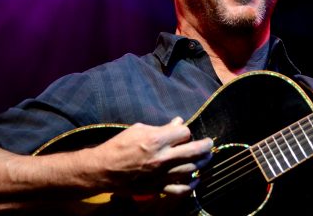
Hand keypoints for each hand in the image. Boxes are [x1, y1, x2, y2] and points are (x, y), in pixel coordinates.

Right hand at [88, 117, 212, 197]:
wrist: (103, 170)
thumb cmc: (119, 146)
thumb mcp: (138, 129)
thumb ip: (161, 127)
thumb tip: (178, 122)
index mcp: (156, 140)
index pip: (184, 132)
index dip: (185, 131)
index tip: (182, 132)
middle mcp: (162, 157)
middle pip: (194, 151)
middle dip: (205, 146)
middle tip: (209, 144)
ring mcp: (162, 174)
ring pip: (191, 169)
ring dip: (202, 163)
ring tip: (205, 158)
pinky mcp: (158, 187)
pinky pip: (180, 189)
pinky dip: (191, 185)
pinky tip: (195, 180)